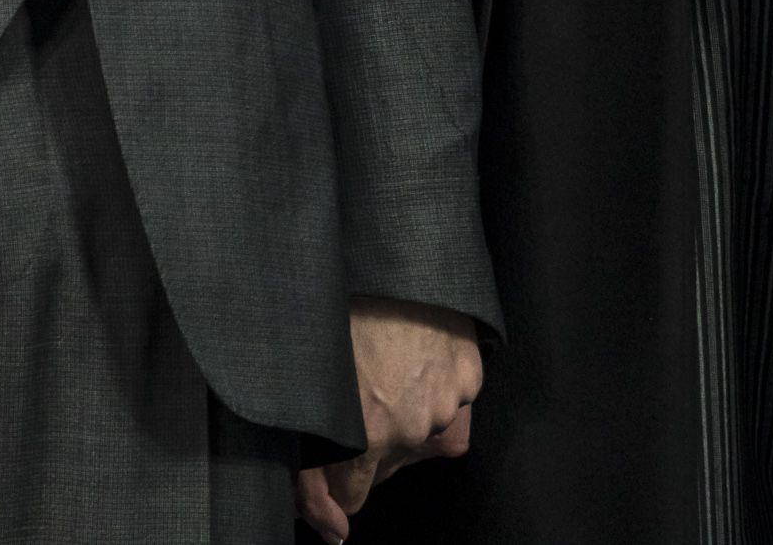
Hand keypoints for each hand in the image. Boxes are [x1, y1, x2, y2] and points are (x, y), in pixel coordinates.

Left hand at [298, 297, 483, 537]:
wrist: (382, 255)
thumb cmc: (336, 314)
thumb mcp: (302, 390)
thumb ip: (309, 475)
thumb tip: (336, 532)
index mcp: (367, 435)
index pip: (352, 497)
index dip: (334, 478)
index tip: (329, 454)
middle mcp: (413, 427)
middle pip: (388, 467)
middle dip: (369, 442)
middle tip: (353, 389)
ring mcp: (448, 401)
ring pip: (424, 437)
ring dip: (405, 415)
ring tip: (381, 367)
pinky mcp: (470, 375)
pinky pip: (455, 406)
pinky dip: (436, 391)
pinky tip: (413, 360)